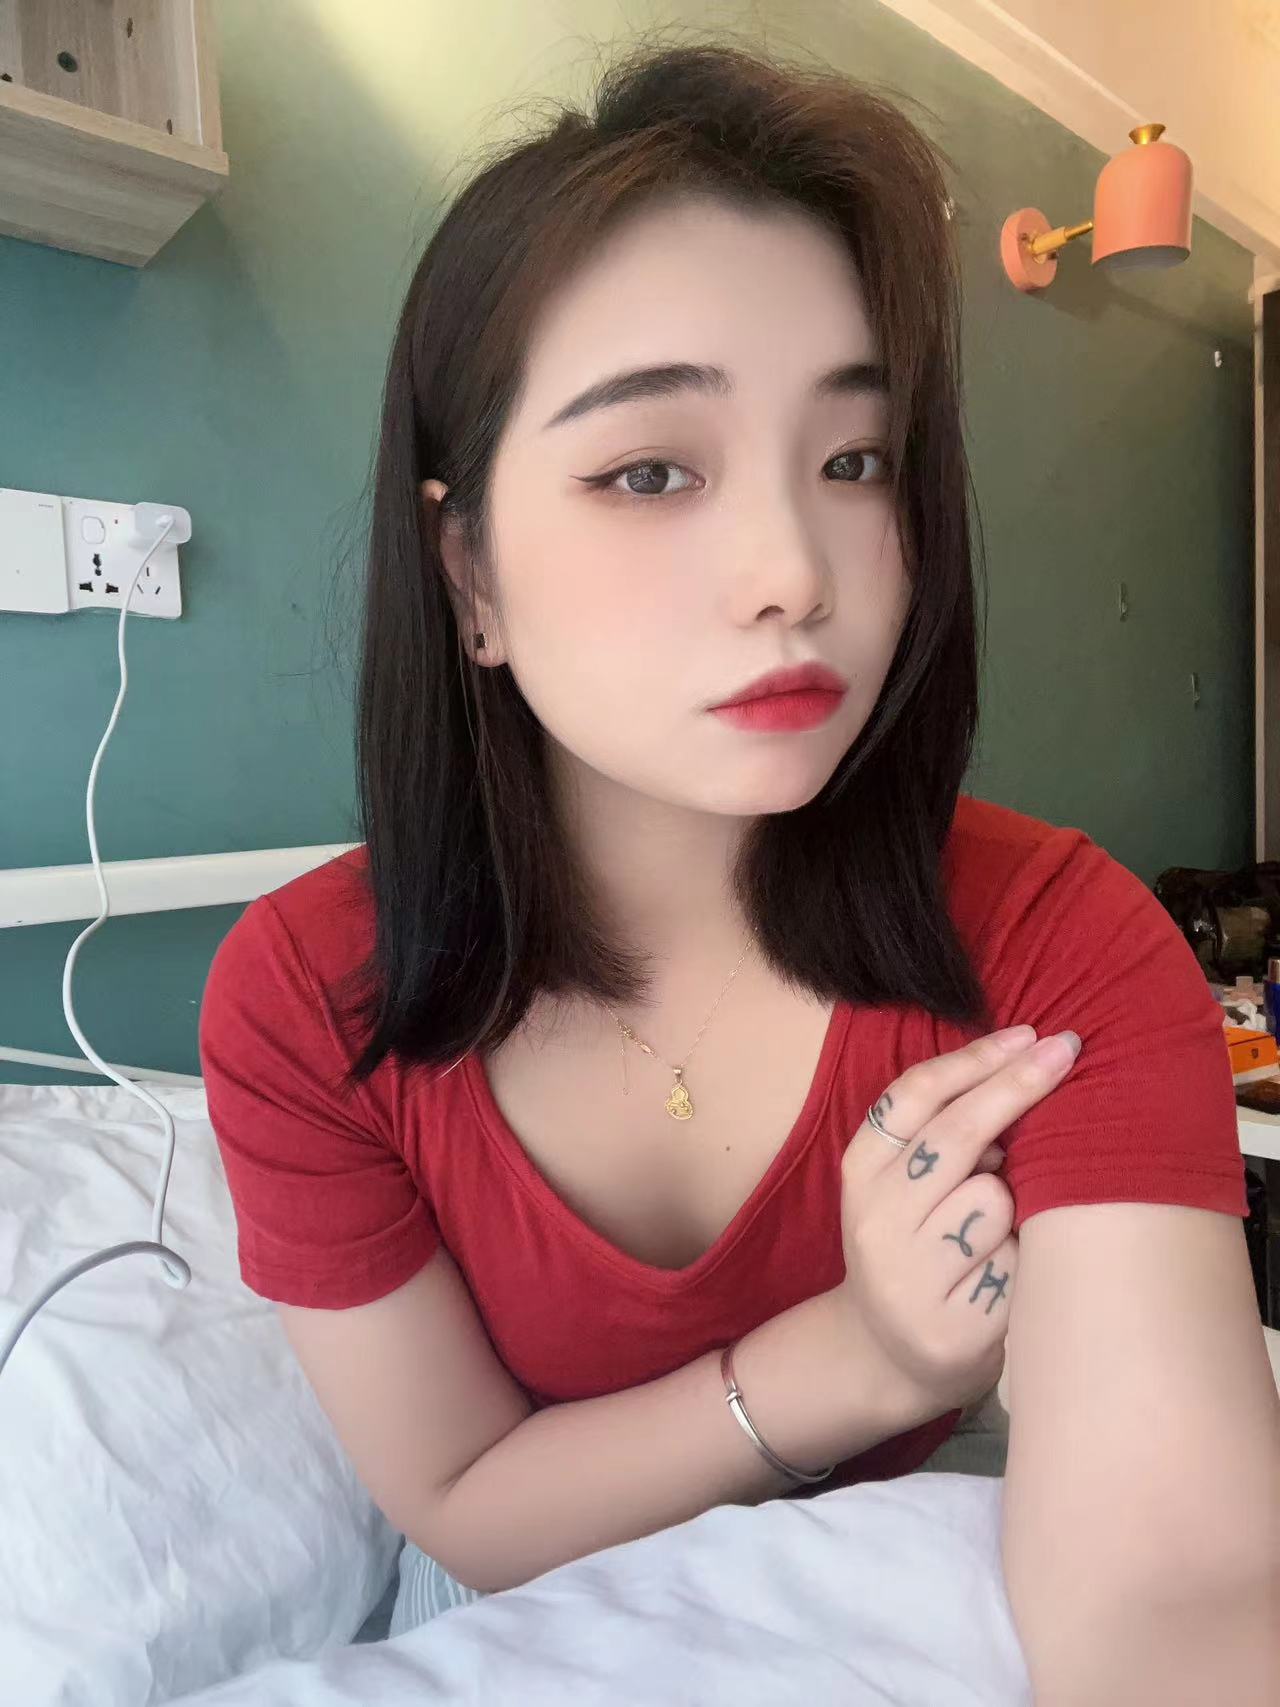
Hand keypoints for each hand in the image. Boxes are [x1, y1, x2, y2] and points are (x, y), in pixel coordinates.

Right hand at [836, 1025, 1081, 1417]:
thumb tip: (1022, 1061)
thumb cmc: (914, 1244)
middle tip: (1067, 1049)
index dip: (974, 1059)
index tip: (1029, 1034)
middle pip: (957, 1135)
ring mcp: (911, 1280)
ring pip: (995, 1201)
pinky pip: (1018, 1263)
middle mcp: (875, 1222)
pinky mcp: (954, 1330)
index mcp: (859, 1173)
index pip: (914, 1097)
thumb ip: (938, 1132)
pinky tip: (1007, 1275)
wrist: (886, 1356)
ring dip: (1015, 1203)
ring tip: (993, 1232)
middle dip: (1018, 1085)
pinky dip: (1026, 1259)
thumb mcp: (899, 1184)